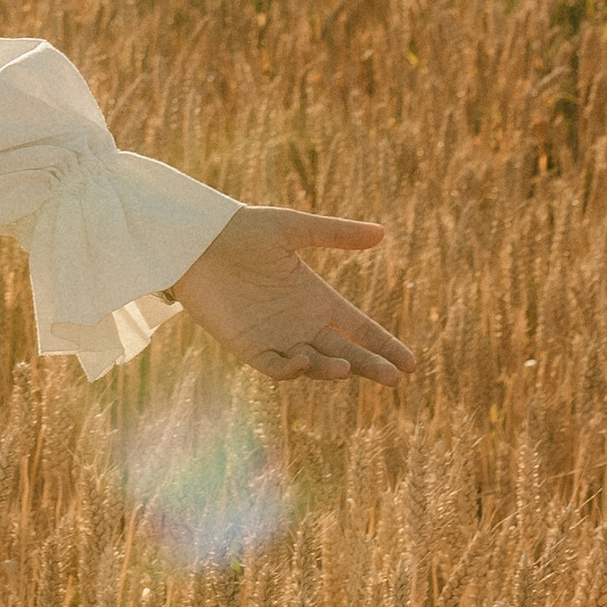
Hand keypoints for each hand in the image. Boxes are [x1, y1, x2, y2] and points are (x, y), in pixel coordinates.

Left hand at [168, 207, 415, 386]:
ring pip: (314, 365)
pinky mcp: (248, 346)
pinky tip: (302, 363)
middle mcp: (301, 323)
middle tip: (393, 377)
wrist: (194, 240)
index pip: (359, 329)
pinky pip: (274, 367)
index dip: (384, 346)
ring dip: (331, 370)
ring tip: (344, 367)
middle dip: (370, 366)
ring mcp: (276, 337)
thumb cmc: (242, 230)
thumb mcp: (294, 228)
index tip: (411, 364)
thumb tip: (381, 233)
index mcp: (317, 298)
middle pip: (345, 353)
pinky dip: (289, 371)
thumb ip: (336, 233)